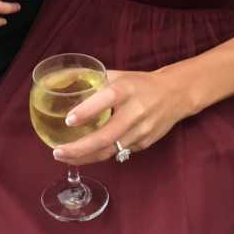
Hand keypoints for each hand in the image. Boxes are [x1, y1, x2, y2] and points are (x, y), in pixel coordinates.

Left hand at [51, 67, 191, 165]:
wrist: (175, 94)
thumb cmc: (140, 83)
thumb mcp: (119, 76)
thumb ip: (94, 81)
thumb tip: (63, 83)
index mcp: (127, 89)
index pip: (106, 100)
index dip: (86, 111)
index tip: (68, 119)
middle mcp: (135, 111)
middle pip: (106, 136)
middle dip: (80, 148)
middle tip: (58, 151)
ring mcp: (142, 130)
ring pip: (110, 150)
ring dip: (85, 157)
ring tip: (65, 157)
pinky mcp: (144, 143)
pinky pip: (118, 152)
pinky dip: (99, 154)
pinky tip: (85, 155)